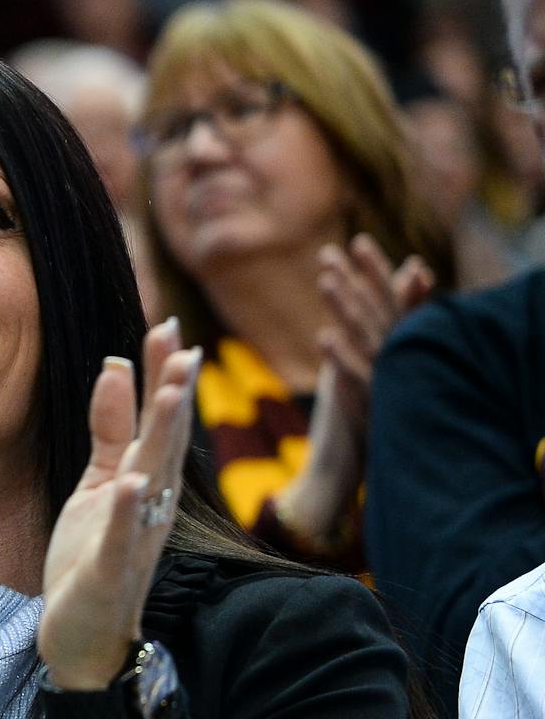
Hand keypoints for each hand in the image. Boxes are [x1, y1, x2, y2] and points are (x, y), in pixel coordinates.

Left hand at [38, 320, 198, 688]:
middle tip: (181, 342)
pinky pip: (124, 539)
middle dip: (173, 393)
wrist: (83, 637)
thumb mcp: (97, 484)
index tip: (167, 326)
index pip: (158, 421)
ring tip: (170, 391)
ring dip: (163, 437)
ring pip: (154, 481)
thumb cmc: (94, 557)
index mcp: (146, 483)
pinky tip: (133, 483)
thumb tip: (116, 364)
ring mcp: (135, 539)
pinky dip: (129, 511)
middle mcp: (150, 507)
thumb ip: (110, 429)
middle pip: (165, 442)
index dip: (162, 375)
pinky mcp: (111, 572)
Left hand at [275, 235, 432, 543]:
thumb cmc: (359, 417)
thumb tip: (378, 288)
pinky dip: (341, 358)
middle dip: (360, 279)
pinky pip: (355, 380)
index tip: (356, 243)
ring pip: (368, 339)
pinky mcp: (370, 411)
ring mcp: (385, 386)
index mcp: (394, 351)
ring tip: (324, 278)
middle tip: (336, 248)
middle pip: (379, 312)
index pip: (388, 302)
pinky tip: (323, 336)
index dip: (375, 273)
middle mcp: (395, 364)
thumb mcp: (360, 368)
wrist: (355, 475)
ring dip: (347, 308)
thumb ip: (364, 330)